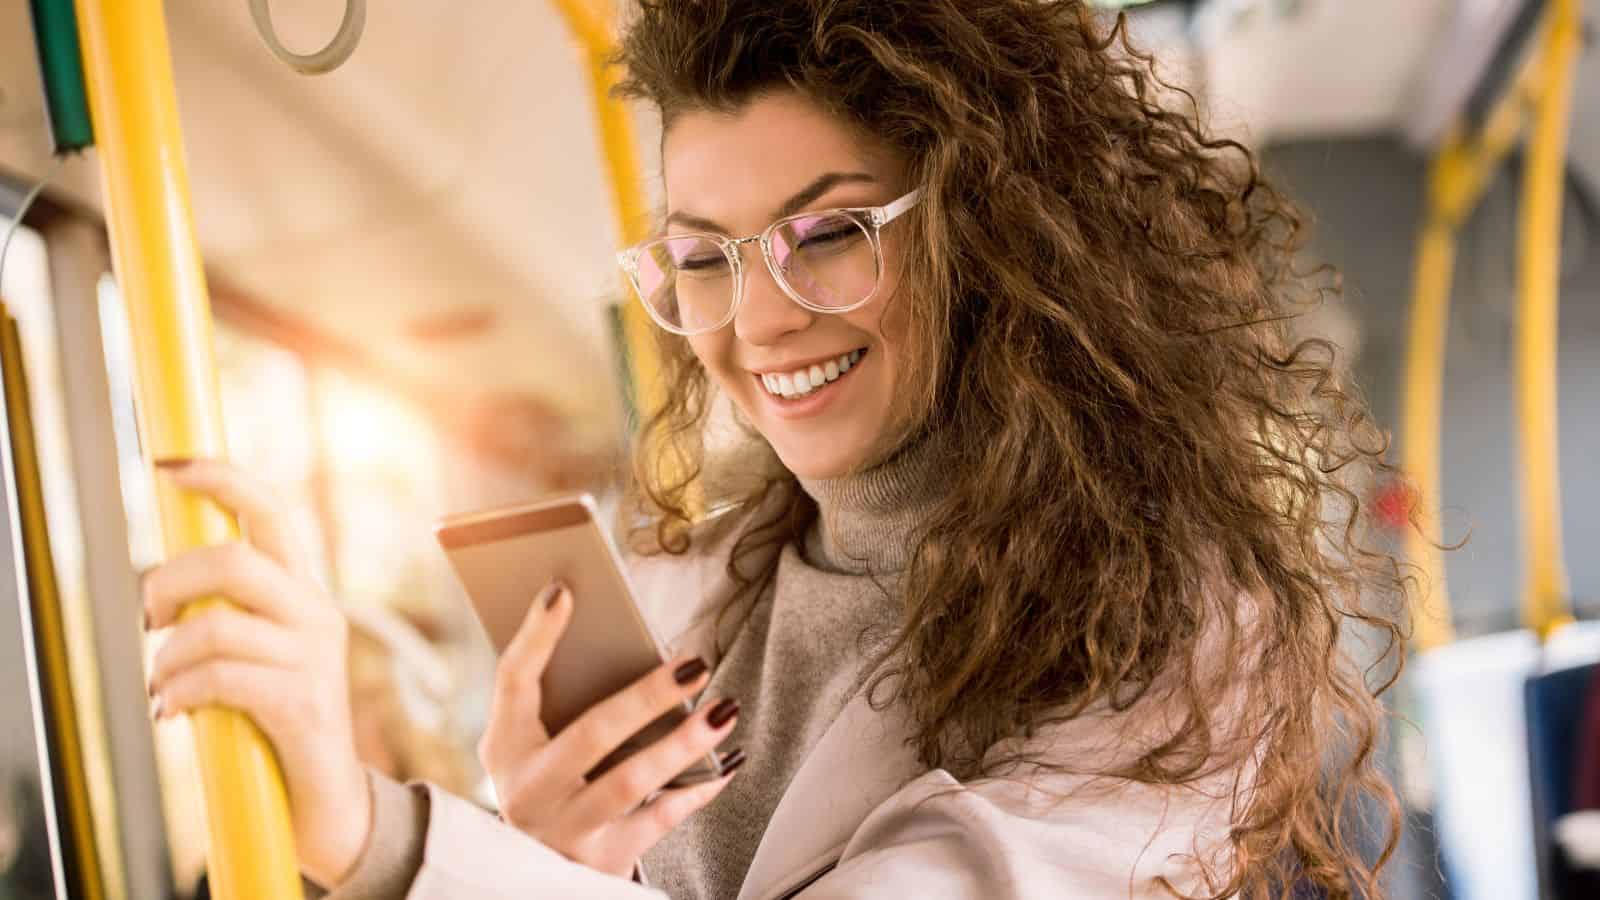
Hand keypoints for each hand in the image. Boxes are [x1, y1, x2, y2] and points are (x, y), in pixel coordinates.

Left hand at [142, 458, 370, 888]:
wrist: (327, 797)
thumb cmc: (278, 719)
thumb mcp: (260, 651)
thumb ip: (231, 611)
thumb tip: (164, 582)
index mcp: (305, 591)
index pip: (270, 511)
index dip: (220, 478)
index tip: (167, 464)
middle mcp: (317, 613)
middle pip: (234, 559)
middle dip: (168, 584)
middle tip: (149, 619)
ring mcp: (314, 658)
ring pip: (216, 626)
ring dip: (167, 660)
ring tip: (163, 686)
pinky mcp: (302, 704)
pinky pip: (220, 679)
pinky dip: (180, 694)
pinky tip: (175, 713)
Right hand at [478, 581, 743, 877]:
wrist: (529, 875)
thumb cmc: (548, 785)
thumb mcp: (532, 747)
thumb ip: (559, 700)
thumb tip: (615, 637)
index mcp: (504, 747)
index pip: (512, 680)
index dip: (536, 635)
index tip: (565, 591)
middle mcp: (527, 789)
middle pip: (591, 733)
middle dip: (647, 696)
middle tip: (695, 664)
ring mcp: (563, 829)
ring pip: (631, 781)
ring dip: (683, 743)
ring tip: (724, 709)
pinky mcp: (600, 861)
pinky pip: (659, 821)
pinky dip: (697, 790)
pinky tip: (726, 764)